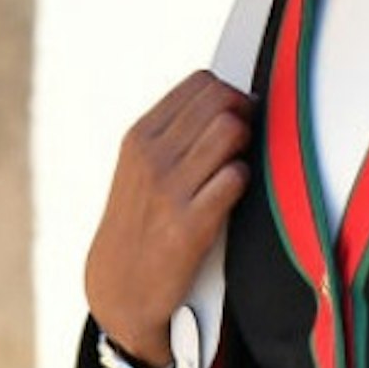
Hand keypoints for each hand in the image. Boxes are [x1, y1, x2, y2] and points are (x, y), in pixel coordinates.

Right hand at [84, 73, 254, 365]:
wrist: (120, 284)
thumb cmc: (142, 219)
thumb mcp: (142, 166)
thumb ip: (176, 132)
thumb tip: (229, 98)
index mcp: (141, 136)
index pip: (201, 83)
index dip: (232, 94)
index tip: (239, 117)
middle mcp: (152, 156)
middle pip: (221, 100)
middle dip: (247, 114)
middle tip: (247, 142)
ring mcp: (169, 189)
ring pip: (231, 130)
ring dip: (248, 145)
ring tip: (237, 167)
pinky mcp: (190, 224)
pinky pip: (236, 178)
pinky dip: (244, 181)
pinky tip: (232, 195)